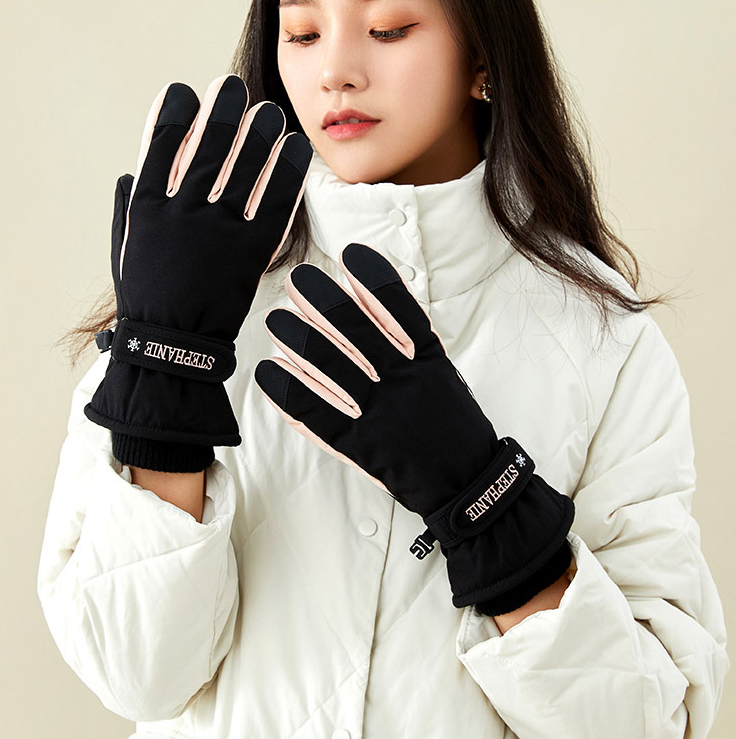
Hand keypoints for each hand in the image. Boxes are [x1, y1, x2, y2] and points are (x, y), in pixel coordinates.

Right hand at [85, 75, 311, 470]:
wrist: (171, 347)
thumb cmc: (144, 298)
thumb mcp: (124, 247)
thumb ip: (130, 205)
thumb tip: (137, 168)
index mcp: (147, 204)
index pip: (161, 139)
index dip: (176, 109)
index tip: (186, 92)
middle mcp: (183, 208)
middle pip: (209, 142)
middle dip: (223, 108)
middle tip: (233, 87)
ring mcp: (218, 228)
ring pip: (245, 164)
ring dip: (259, 130)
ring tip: (269, 112)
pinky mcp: (251, 251)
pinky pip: (276, 200)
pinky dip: (287, 171)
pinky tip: (295, 149)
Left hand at [254, 243, 572, 612]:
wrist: (468, 483)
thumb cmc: (454, 424)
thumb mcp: (441, 374)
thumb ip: (412, 342)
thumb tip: (373, 302)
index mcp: (426, 360)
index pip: (398, 309)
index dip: (373, 279)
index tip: (350, 255)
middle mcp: (401, 382)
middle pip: (356, 332)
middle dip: (322, 302)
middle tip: (298, 281)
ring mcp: (379, 414)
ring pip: (332, 369)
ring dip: (299, 341)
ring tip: (276, 320)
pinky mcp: (361, 446)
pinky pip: (319, 416)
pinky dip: (291, 393)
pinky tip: (270, 371)